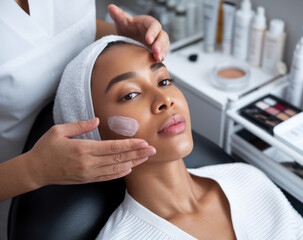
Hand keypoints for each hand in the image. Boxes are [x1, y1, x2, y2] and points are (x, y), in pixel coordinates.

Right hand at [27, 118, 155, 186]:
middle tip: (152, 149)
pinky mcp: (86, 179)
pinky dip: (120, 173)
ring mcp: (88, 173)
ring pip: (116, 168)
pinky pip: (107, 177)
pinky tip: (129, 169)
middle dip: (137, 153)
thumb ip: (80, 125)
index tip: (143, 141)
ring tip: (145, 158)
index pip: (113, 146)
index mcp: (83, 148)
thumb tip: (97, 120)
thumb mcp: (59, 130)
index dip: (130, 144)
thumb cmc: (46, 148)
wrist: (35, 170)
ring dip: (133, 163)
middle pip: (118, 157)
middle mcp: (88, 163)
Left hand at [108, 4, 169, 61]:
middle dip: (160, 44)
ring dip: (163, 51)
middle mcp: (155, 31)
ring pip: (165, 44)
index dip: (152, 32)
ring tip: (158, 58)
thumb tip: (111, 8)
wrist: (127, 38)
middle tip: (156, 51)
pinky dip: (161, 56)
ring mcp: (157, 41)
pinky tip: (158, 61)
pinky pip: (162, 52)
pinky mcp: (157, 49)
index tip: (148, 40)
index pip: (154, 25)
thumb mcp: (122, 21)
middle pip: (162, 36)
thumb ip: (118, 15)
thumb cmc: (127, 28)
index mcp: (147, 22)